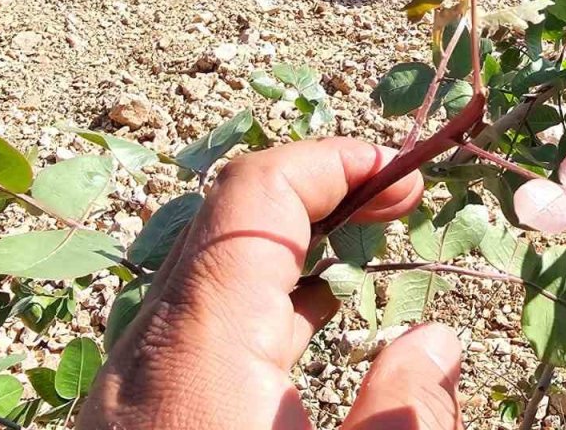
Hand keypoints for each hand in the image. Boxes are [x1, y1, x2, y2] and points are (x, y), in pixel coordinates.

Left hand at [81, 138, 464, 429]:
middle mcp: (150, 350)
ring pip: (210, 273)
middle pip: (231, 221)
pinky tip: (308, 320)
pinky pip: (196, 325)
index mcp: (203, 348)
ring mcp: (130, 384)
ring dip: (292, 245)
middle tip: (401, 200)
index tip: (406, 175)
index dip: (334, 162)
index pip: (256, 193)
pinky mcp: (132, 415)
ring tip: (367, 248)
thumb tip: (435, 344)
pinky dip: (259, 299)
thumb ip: (405, 415)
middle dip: (322, 194)